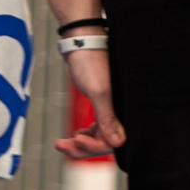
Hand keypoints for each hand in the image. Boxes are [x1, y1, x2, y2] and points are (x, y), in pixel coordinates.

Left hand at [52, 41, 125, 159]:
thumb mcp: (99, 91)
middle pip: (105, 142)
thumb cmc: (91, 61)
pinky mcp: (104, 104)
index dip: (95, 145)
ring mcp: (113, 108)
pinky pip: (97, 128)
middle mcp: (123, 109)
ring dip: (81, 143)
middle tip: (62, 145)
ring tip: (62, 142)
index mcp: (127, 107)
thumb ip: (108, 117)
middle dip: (82, 148)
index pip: (114, 141)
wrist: (82, 42)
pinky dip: (85, 134)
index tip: (76, 140)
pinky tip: (75, 134)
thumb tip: (118, 143)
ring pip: (99, 137)